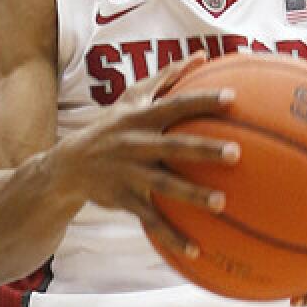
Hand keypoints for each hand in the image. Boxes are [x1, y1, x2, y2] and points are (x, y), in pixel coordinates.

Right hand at [51, 52, 238, 258]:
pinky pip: (151, 219)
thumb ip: (166, 78)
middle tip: (237, 153)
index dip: (202, 100)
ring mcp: (129, 173)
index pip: (176, 104)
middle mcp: (136, 143)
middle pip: (174, 146)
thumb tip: (201, 56)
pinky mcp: (123, 199)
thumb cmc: (112, 127)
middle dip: (204, 148)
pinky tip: (196, 249)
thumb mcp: (132, 100)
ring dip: (193, 194)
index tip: (232, 98)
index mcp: (141, 118)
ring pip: (164, 185)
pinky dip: (172, 236)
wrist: (69, 166)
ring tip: (222, 203)